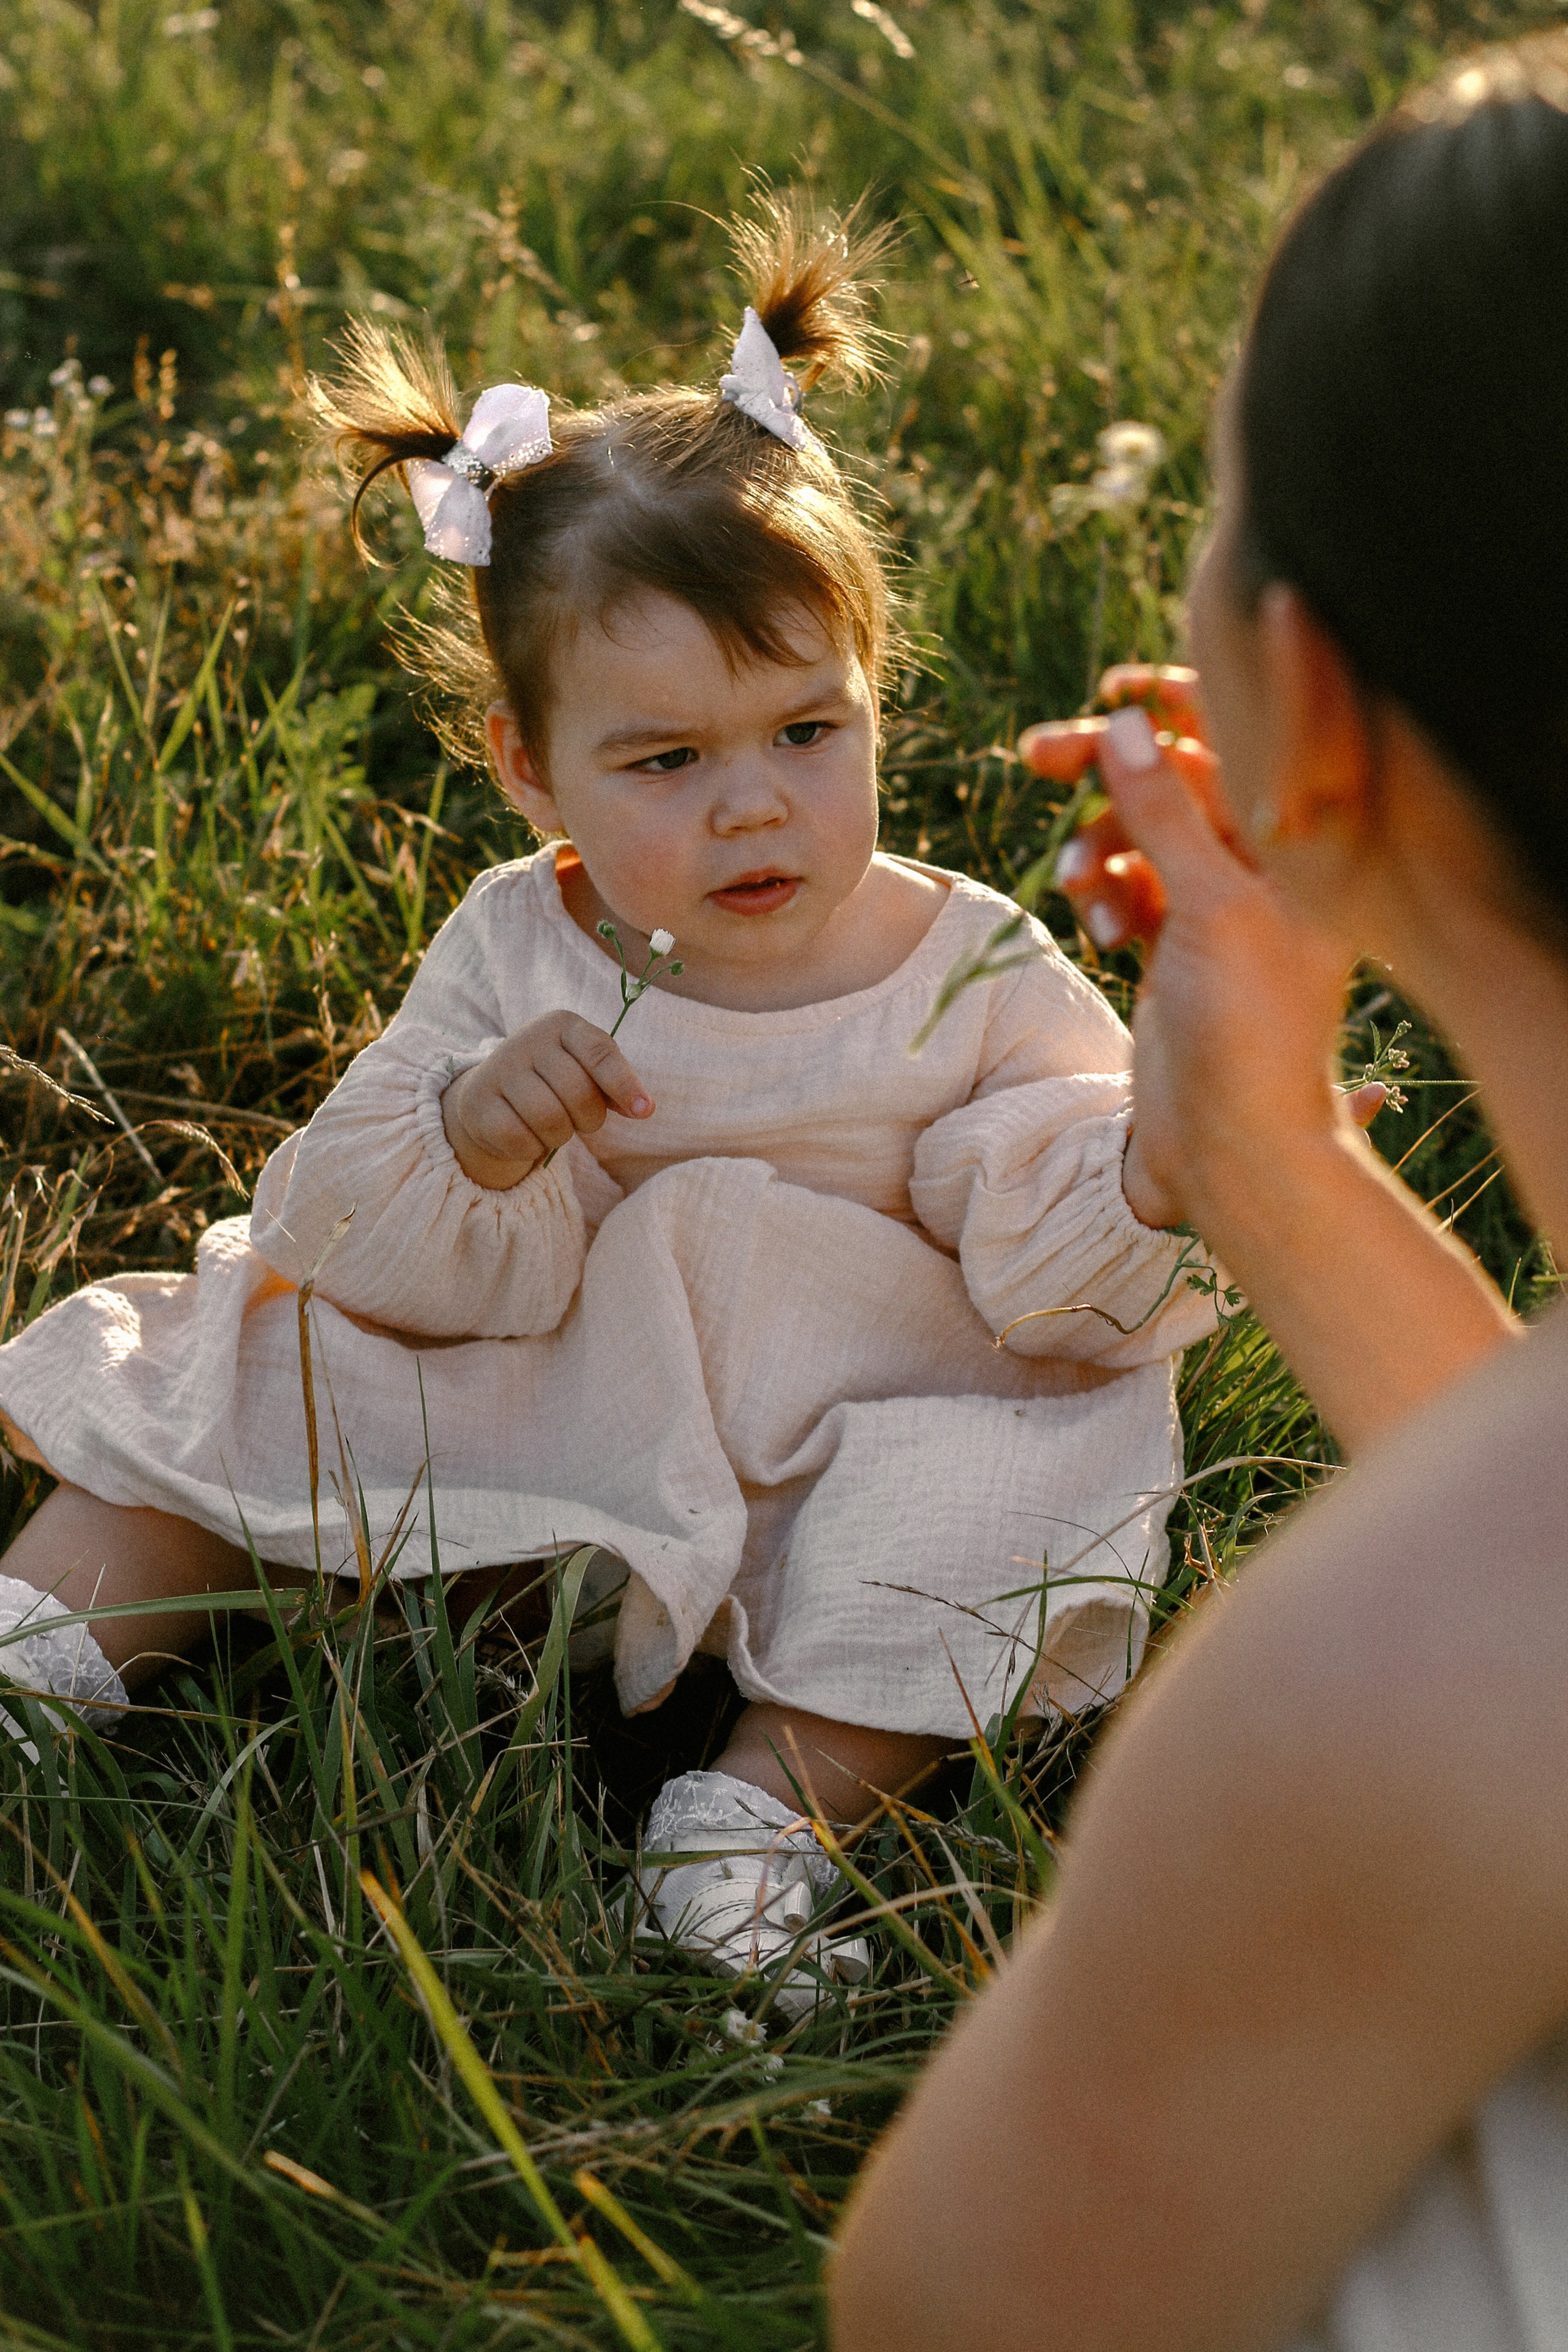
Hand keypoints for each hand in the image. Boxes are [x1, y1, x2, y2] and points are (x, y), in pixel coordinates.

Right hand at [441, 1011, 652, 1189]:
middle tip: (580, 1121)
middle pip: (578, 1093)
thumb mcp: (587, 1071)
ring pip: (549, 1119)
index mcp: (562, 1025)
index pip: (600, 1053)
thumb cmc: (554, 1080)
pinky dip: (532, 1149)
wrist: (492, 1091)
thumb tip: (643, 1108)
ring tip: (554, 1130)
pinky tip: (528, 1138)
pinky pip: (519, 1139)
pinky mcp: (477, 1102)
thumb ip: (615, 1085)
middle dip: (589, 1119)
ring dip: (560, 1137)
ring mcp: (499, 1069)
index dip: (624, 1084)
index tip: (644, 1111)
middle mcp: (528, 1039)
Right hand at [1021, 670, 1376, 1230]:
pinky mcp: (1181, 939)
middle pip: (1180, 776)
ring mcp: (1223, 901)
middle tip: (1035, 755)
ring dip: (1100, 847)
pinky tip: (1100, 931)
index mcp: (1304, 841)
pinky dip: (1105, 893)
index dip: (1179, 703)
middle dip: (1110, 770)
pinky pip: (1130, 882)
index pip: (1245, 733)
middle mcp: (1269, 861)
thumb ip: (1164, 810)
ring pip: (1143, 830)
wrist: (1233, 1142)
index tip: (1113, 692)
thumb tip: (1121, 721)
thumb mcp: (1209, 905)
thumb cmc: (1249, 1027)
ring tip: (1084, 891)